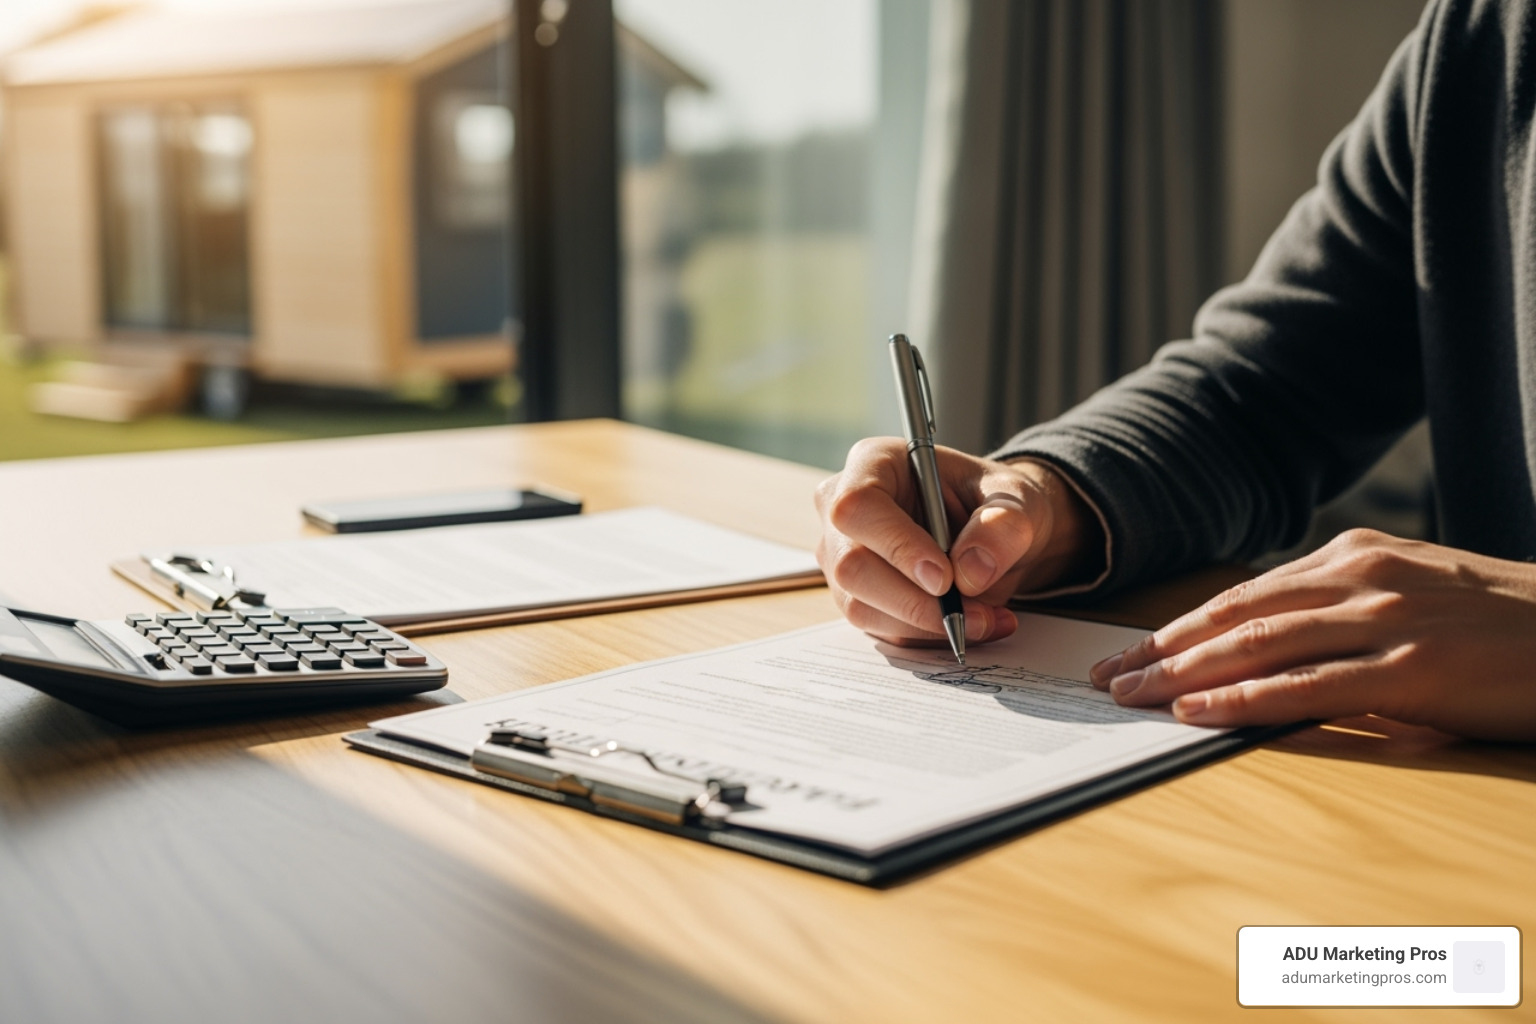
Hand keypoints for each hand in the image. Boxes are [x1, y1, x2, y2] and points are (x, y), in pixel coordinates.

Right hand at [815, 438, 1100, 647]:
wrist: (994, 536)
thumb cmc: (995, 505)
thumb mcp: (1019, 501)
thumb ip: (1002, 526)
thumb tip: (970, 572)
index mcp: (874, 463)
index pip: (859, 506)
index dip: (896, 545)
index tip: (944, 579)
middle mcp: (844, 509)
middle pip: (851, 565)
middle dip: (915, 600)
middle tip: (974, 611)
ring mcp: (842, 556)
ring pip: (861, 605)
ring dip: (926, 624)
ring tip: (986, 618)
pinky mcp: (856, 596)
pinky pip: (878, 628)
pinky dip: (927, 636)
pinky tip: (972, 623)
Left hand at [1090, 529, 1535, 740]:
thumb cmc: (1502, 623)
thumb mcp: (1413, 594)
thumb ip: (1342, 607)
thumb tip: (1268, 638)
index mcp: (1356, 557)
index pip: (1244, 595)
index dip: (1178, 628)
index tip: (1129, 652)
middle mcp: (1361, 579)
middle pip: (1235, 616)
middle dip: (1161, 649)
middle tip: (1106, 677)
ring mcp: (1386, 621)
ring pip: (1259, 645)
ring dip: (1184, 673)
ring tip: (1131, 695)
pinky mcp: (1414, 670)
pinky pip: (1309, 687)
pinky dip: (1245, 699)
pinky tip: (1200, 711)